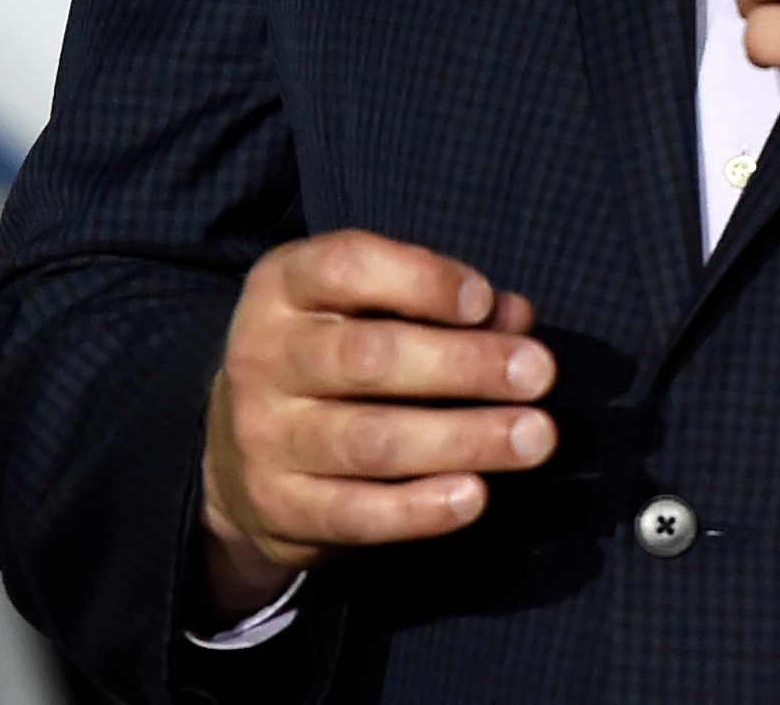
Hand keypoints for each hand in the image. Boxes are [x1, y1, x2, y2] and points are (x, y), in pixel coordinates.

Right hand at [198, 230, 559, 621]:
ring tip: (533, 439)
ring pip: (372, 440)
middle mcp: (263, 357)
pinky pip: (358, 513)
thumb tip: (517, 319)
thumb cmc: (332, 360)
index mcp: (282, 287)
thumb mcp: (368, 310)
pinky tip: (476, 495)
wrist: (239, 453)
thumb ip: (442, 306)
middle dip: (465, 365)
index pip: (346, 267)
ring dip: (463, 439)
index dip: (422, 280)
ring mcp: (265, 437)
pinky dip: (420, 509)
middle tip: (540, 374)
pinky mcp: (280, 507)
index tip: (486, 302)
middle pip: (369, 358)